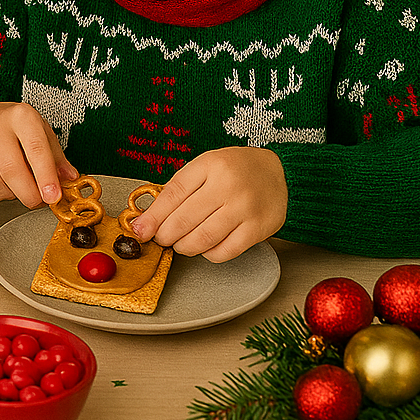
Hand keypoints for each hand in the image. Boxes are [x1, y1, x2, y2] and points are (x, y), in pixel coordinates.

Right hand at [0, 99, 77, 207]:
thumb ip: (56, 156)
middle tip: (38, 200)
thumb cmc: (10, 126)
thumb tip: (70, 179)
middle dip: (30, 194)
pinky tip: (1, 187)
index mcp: (20, 117)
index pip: (35, 149)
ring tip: (17, 187)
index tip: (53, 196)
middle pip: (12, 171)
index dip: (46, 177)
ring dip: (11, 195)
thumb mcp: (39, 131)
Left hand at [127, 146, 286, 262]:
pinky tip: (205, 246)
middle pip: (183, 220)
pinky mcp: (258, 229)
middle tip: (161, 237)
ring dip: (184, 247)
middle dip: (165, 235)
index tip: (140, 229)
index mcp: (210, 165)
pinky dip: (208, 254)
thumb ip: (178, 189)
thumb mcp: (204, 167)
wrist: (280, 174)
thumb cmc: (236, 170)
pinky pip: (224, 251)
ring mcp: (244, 209)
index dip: (152, 216)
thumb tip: (148, 218)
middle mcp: (228, 186)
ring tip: (180, 243)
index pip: (172, 195)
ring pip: (201, 239)